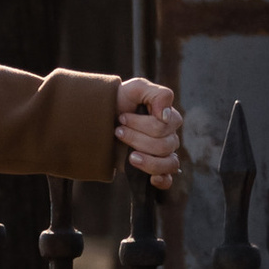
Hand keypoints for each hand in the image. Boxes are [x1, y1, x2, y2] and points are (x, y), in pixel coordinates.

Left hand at [119, 77, 182, 193]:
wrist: (98, 117)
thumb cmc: (120, 100)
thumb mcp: (136, 88)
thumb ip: (157, 94)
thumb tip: (165, 116)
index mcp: (169, 119)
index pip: (164, 127)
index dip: (141, 123)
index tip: (122, 117)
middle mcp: (169, 137)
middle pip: (164, 146)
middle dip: (136, 138)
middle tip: (118, 130)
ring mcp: (162, 155)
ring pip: (168, 163)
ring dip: (147, 160)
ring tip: (129, 155)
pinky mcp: (152, 169)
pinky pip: (168, 180)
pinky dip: (162, 180)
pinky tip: (152, 179)